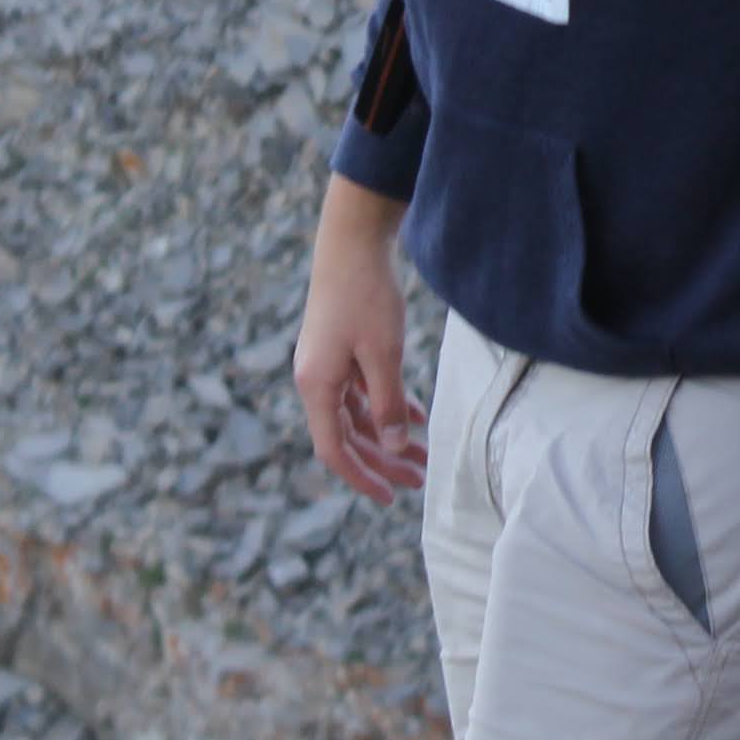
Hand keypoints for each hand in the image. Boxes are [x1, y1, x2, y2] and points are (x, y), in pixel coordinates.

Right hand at [292, 177, 422, 503]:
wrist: (353, 241)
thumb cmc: (366, 296)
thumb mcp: (383, 355)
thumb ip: (388, 404)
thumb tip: (394, 446)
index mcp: (316, 386)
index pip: (334, 450)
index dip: (362, 477)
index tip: (390, 498)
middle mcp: (315, 380)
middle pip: (347, 436)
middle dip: (382, 461)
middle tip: (419, 481)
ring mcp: (326, 365)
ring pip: (357, 416)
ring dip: (389, 436)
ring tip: (424, 455)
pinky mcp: (340, 350)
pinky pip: (362, 392)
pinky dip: (387, 407)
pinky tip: (417, 416)